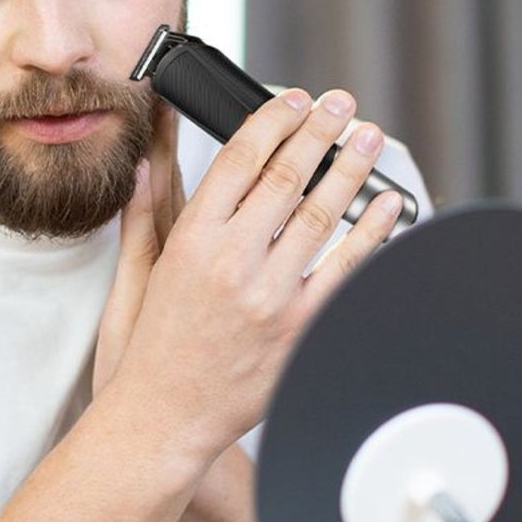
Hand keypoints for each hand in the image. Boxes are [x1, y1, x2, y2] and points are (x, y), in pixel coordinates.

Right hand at [101, 87, 401, 464]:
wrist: (164, 421)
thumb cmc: (147, 352)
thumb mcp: (134, 277)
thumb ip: (143, 219)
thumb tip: (144, 168)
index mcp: (190, 241)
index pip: (239, 159)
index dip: (273, 121)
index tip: (294, 101)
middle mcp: (231, 262)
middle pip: (287, 176)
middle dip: (320, 130)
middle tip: (341, 104)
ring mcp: (269, 297)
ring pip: (322, 216)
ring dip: (351, 170)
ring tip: (369, 138)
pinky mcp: (298, 330)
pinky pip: (345, 272)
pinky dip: (370, 234)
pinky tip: (386, 208)